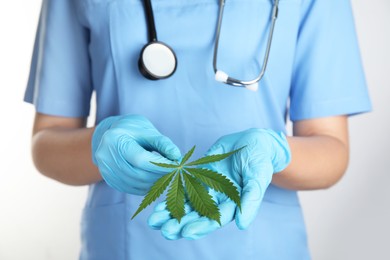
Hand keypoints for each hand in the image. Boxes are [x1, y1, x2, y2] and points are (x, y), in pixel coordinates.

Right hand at [92, 114, 180, 194]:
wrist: (110, 134)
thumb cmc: (132, 130)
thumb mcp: (147, 130)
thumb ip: (162, 143)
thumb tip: (177, 156)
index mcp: (115, 139)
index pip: (140, 158)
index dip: (159, 165)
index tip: (176, 166)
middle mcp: (105, 156)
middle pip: (137, 173)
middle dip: (159, 174)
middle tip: (174, 172)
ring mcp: (105, 169)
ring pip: (135, 183)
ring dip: (154, 182)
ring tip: (166, 174)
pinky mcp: (109, 179)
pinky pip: (131, 188)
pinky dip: (145, 186)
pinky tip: (154, 179)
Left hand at [148, 128, 290, 238]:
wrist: (253, 141)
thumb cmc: (260, 159)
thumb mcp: (258, 177)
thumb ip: (251, 200)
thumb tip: (242, 225)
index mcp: (232, 204)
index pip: (215, 220)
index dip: (200, 226)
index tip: (185, 232)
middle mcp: (218, 200)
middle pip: (197, 216)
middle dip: (181, 224)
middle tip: (165, 231)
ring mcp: (207, 188)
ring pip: (186, 204)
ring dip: (171, 213)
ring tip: (154, 222)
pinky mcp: (198, 176)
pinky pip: (182, 187)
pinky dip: (170, 195)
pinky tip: (157, 204)